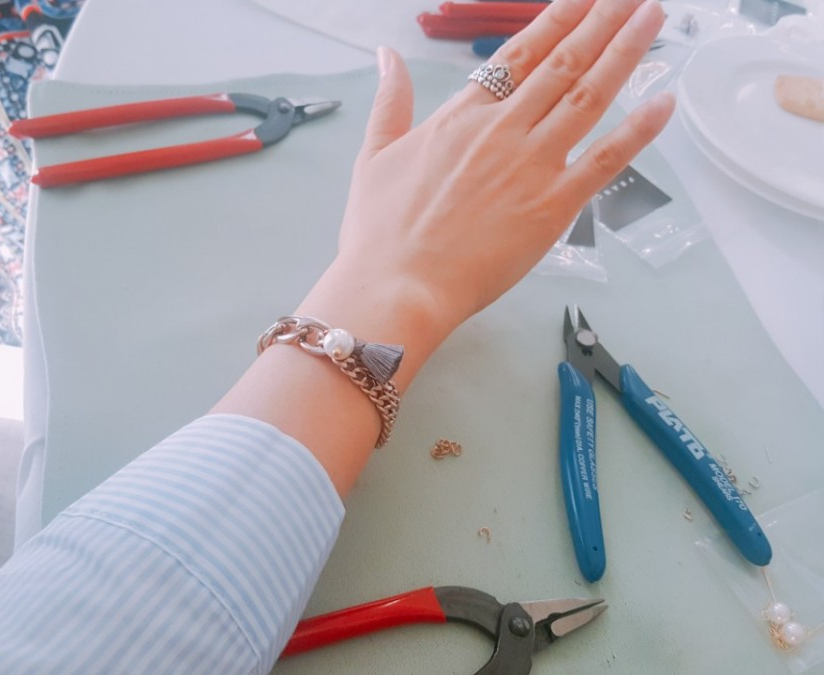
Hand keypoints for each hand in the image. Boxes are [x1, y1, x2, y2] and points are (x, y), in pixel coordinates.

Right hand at [219, 0, 674, 492]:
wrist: (397, 286)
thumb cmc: (381, 232)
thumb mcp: (374, 156)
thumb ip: (390, 101)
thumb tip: (387, 56)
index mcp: (461, 117)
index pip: (519, 54)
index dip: (556, 18)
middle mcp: (502, 130)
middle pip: (563, 62)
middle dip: (602, 20)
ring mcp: (531, 166)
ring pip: (589, 96)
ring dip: (625, 52)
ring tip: (653, 16)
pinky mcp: (553, 207)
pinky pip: (606, 160)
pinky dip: (639, 130)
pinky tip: (665, 101)